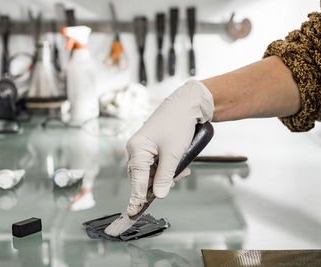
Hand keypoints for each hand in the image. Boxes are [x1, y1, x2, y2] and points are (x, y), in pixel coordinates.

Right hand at [126, 79, 213, 216]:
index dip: (137, 197)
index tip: (133, 212)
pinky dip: (167, 169)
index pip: (136, 179)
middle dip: (160, 183)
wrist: (187, 104)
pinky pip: (156, 165)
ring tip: (183, 169)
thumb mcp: (174, 154)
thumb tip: (159, 195)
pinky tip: (180, 166)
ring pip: (151, 172)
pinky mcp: (151, 148)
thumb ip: (166, 177)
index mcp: (137, 149)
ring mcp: (143, 148)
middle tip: (177, 179)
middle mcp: (136, 149)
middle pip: (142, 177)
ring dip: (166, 176)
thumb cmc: (178, 124)